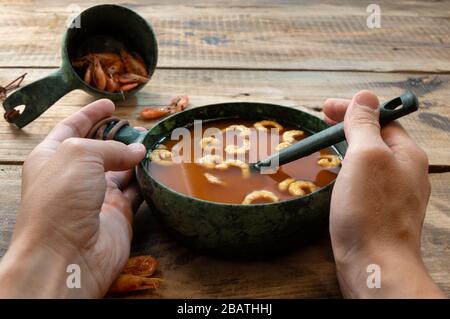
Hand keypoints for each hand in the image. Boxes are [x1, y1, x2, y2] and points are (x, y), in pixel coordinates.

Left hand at [0, 99, 145, 297]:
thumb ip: (111, 148)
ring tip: (156, 143)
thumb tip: (138, 151)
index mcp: (54, 158)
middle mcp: (75, 176)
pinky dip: (148, 179)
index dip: (91, 114)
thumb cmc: (62, 198)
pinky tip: (159, 167)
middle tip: (140, 127)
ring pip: (122, 169)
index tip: (111, 104)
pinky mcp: (118, 213)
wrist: (68, 253)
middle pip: (100, 149)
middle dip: (119, 136)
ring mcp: (97, 196)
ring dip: (137, 156)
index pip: (72, 128)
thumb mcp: (80, 155)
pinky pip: (137, 191)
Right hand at [324, 90, 444, 297]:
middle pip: (376, 139)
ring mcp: (393, 195)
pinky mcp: (379, 213)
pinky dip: (348, 172)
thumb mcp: (366, 156)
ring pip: (369, 161)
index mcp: (407, 154)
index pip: (381, 119)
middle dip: (349, 127)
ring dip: (348, 149)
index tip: (324, 108)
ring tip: (326, 147)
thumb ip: (365, 125)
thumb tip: (365, 96)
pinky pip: (365, 182)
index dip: (353, 108)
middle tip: (322, 124)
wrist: (374, 264)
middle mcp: (405, 173)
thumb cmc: (370, 210)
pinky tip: (336, 178)